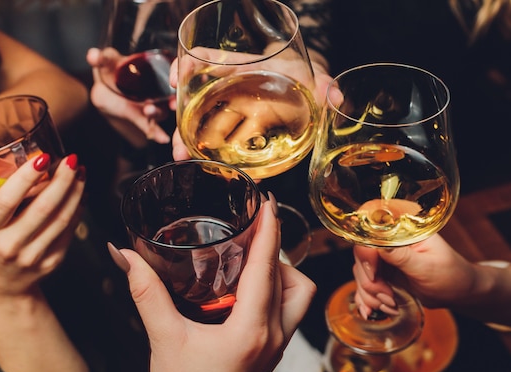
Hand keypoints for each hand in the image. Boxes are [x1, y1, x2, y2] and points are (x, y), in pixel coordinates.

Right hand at [0, 154, 85, 299]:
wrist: (1, 286)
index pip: (6, 201)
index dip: (26, 178)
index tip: (42, 158)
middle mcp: (9, 245)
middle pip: (43, 208)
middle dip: (62, 180)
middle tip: (71, 160)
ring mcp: (33, 256)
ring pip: (62, 219)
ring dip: (75, 192)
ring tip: (80, 172)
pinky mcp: (52, 261)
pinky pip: (70, 230)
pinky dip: (78, 208)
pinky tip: (81, 192)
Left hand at [87, 47, 171, 145]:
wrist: (105, 90)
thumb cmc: (112, 71)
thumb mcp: (107, 62)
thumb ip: (101, 58)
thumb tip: (93, 55)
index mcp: (153, 70)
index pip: (172, 73)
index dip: (176, 77)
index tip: (174, 81)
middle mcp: (158, 88)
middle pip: (169, 95)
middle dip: (168, 99)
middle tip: (163, 99)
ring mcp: (153, 104)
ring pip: (161, 111)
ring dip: (157, 113)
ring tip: (149, 111)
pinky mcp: (145, 118)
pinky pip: (154, 126)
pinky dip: (158, 133)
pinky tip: (163, 139)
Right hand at [109, 196, 315, 371]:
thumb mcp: (163, 339)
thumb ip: (146, 293)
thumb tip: (125, 255)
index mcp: (250, 329)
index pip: (266, 267)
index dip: (269, 229)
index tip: (267, 201)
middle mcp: (273, 335)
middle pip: (292, 277)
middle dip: (275, 247)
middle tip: (253, 226)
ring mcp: (278, 344)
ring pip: (298, 294)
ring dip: (282, 270)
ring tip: (253, 257)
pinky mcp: (274, 350)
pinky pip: (289, 309)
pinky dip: (278, 289)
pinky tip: (250, 287)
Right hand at [169, 47, 332, 161]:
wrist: (307, 85)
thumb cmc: (303, 72)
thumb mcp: (312, 74)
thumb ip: (324, 83)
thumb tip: (334, 97)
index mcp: (242, 69)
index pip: (206, 59)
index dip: (186, 67)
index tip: (176, 82)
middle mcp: (231, 90)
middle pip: (197, 104)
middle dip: (183, 127)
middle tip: (179, 150)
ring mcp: (235, 112)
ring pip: (205, 127)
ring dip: (195, 146)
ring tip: (190, 165)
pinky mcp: (245, 130)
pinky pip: (228, 143)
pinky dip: (225, 158)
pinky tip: (225, 173)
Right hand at [352, 234, 476, 317]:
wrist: (457, 292)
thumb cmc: (451, 274)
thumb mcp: (428, 267)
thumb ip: (403, 256)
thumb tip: (378, 245)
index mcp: (402, 230)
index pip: (370, 232)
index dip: (365, 254)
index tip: (374, 275)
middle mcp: (389, 241)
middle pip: (361, 256)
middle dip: (370, 282)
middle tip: (388, 296)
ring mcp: (383, 258)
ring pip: (360, 273)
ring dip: (370, 294)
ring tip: (391, 305)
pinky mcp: (382, 274)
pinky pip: (363, 285)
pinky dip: (367, 300)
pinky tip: (374, 311)